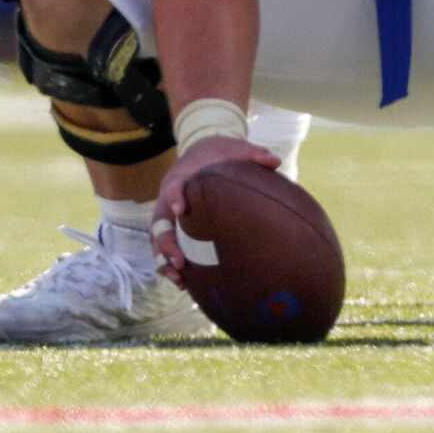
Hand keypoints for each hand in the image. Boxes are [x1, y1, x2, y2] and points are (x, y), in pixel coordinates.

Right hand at [151, 135, 280, 284]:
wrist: (201, 152)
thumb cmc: (217, 153)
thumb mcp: (233, 148)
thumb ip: (251, 154)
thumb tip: (275, 161)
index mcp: (181, 178)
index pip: (172, 188)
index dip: (174, 198)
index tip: (181, 210)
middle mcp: (168, 199)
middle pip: (160, 223)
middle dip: (166, 243)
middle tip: (179, 261)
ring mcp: (168, 215)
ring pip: (158, 240)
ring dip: (165, 260)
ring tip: (179, 280)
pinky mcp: (173, 228)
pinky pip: (165, 249)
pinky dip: (171, 265)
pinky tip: (183, 284)